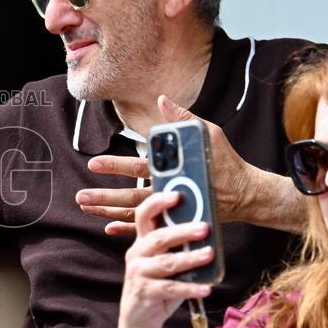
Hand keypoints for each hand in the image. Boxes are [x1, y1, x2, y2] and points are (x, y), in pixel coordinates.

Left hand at [77, 94, 261, 235]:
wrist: (246, 195)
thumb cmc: (226, 161)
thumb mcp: (208, 134)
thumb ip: (181, 118)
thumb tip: (161, 98)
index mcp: (174, 170)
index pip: (140, 167)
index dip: (116, 165)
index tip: (94, 163)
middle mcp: (169, 192)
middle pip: (132, 197)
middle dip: (104, 197)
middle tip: (81, 197)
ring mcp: (172, 210)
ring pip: (135, 214)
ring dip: (108, 212)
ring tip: (85, 209)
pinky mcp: (175, 220)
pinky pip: (149, 227)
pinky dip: (128, 229)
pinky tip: (108, 227)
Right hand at [116, 190, 212, 327]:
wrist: (137, 320)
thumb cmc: (156, 286)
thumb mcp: (163, 264)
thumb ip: (176, 249)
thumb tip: (207, 233)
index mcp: (141, 243)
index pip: (144, 216)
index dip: (157, 204)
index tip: (176, 195)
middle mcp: (137, 255)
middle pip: (158, 238)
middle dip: (182, 231)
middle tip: (204, 227)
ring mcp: (139, 274)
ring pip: (166, 263)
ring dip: (189, 258)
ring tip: (210, 254)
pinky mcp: (145, 294)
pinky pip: (170, 289)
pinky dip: (190, 288)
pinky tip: (206, 288)